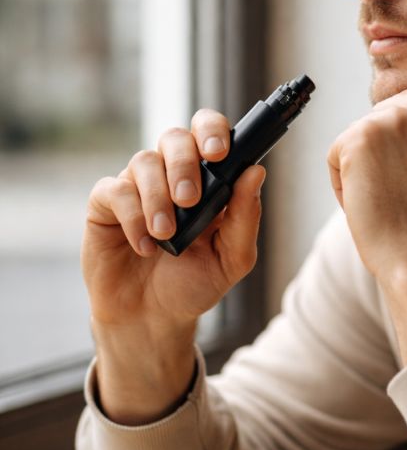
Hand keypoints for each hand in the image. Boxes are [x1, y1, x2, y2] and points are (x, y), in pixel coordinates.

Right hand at [82, 109, 264, 420]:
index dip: (213, 131)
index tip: (219, 152)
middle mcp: (172, 175)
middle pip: (175, 137)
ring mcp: (138, 187)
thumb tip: (255, 173)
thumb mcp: (232, 258)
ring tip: (167, 235)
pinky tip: (144, 246)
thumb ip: (245, 217)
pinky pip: (115, 191)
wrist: (152, 318)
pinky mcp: (106, 204)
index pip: (210, 133)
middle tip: (190, 199)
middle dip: (184, 164)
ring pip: (144, 162)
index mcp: (208, 180)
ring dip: (158, 198)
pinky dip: (133, 217)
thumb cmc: (194, 284)